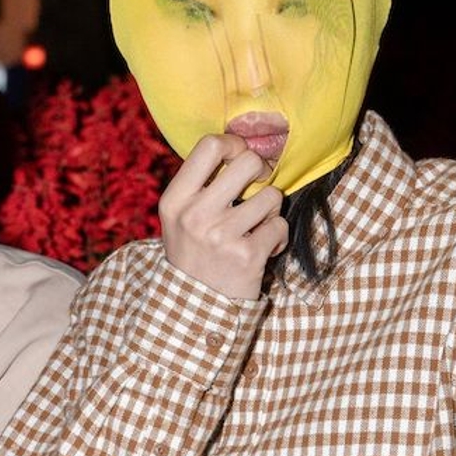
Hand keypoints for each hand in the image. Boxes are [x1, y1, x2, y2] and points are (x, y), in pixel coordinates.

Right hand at [159, 136, 288, 304]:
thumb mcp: (179, 219)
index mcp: (175, 200)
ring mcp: (221, 236)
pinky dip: (277, 238)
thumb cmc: (193, 256)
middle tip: (258, 186)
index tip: (240, 158)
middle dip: (261, 171)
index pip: (209, 145)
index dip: (234, 144)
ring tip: (256, 228)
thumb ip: (200, 186)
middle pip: (248, 162)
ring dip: (270, 211)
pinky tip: (263, 250)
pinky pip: (280, 226)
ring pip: (271, 195)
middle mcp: (195, 215)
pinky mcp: (248, 255)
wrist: (195, 311)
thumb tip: (240, 148)